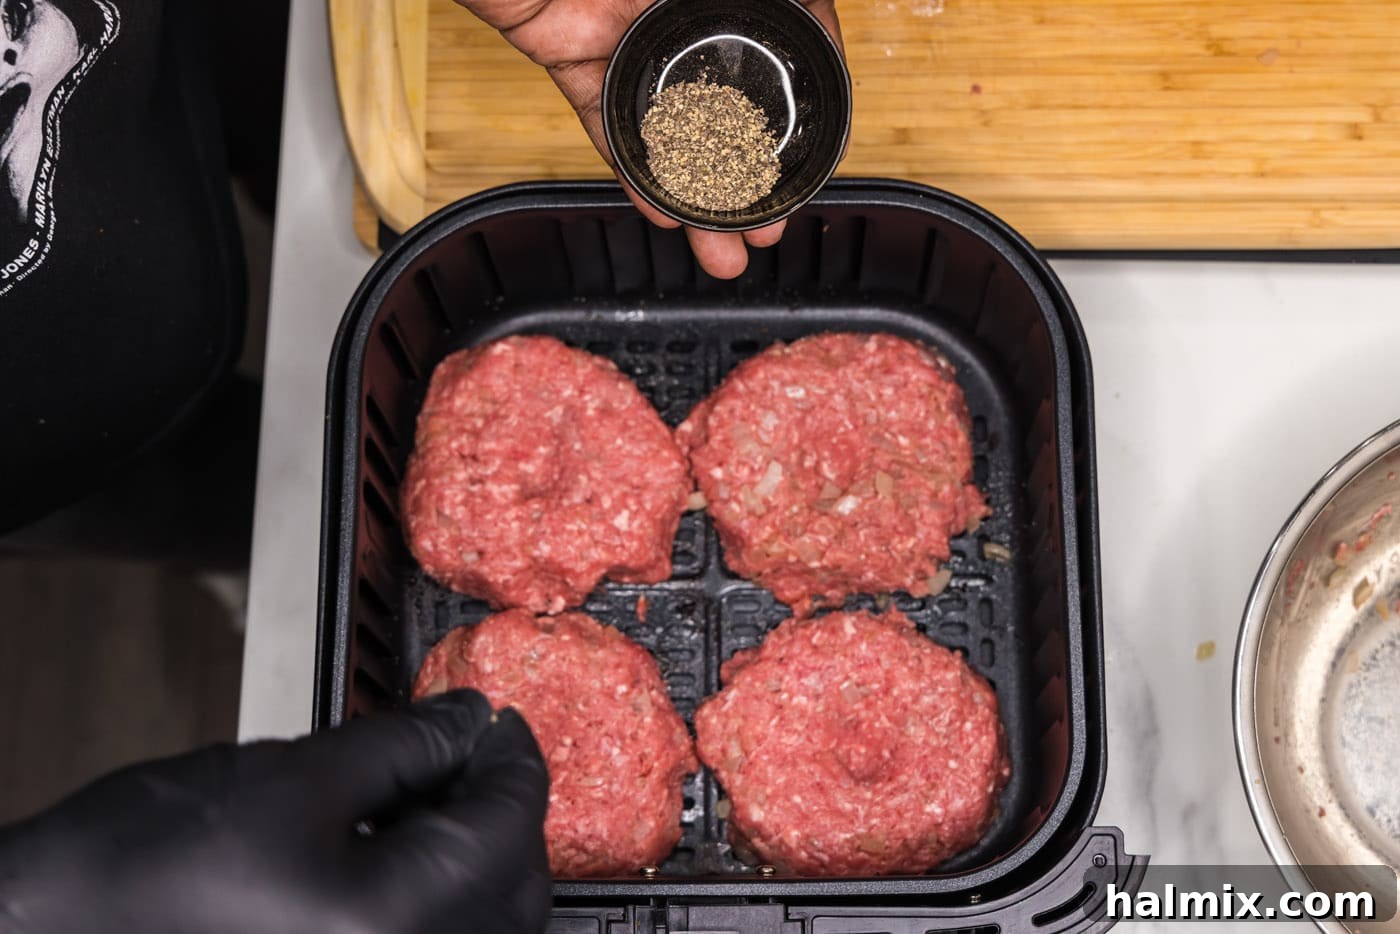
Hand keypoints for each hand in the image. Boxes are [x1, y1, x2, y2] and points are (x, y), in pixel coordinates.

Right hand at [0, 691, 550, 933]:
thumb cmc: (138, 873)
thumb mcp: (289, 779)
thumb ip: (403, 746)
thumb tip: (470, 719)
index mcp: (400, 923)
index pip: (510, 826)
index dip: (513, 757)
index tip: (498, 719)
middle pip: (512, 887)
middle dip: (500, 811)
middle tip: (465, 751)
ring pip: (481, 926)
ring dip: (473, 859)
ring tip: (426, 798)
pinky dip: (438, 902)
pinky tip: (395, 857)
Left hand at [455, 0, 843, 279]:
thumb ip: (786, 2)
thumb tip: (822, 20)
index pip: (782, 62)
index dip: (801, 122)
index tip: (812, 172)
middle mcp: (684, 21)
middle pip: (728, 116)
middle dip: (748, 184)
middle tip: (765, 231)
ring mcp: (634, 47)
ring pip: (673, 135)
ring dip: (697, 199)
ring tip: (721, 250)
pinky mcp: (581, 63)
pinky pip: (611, 127)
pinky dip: (636, 174)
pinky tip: (661, 211)